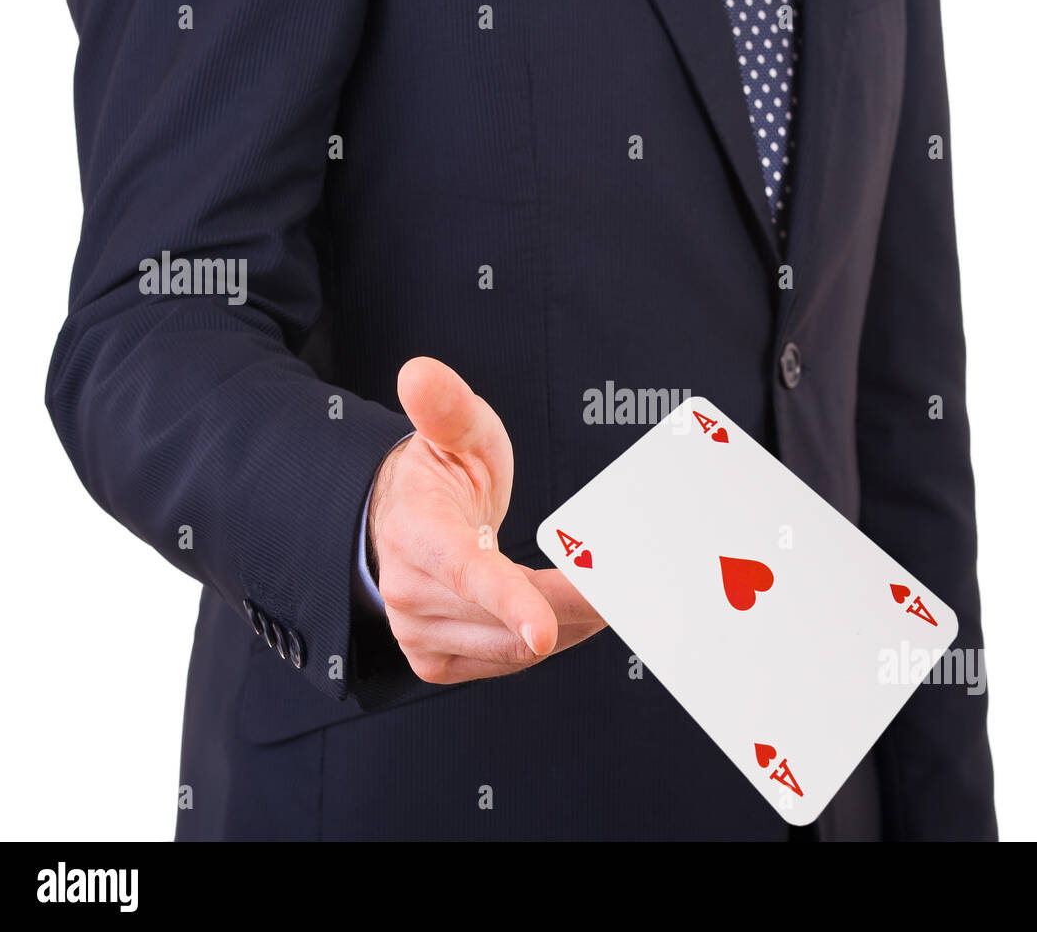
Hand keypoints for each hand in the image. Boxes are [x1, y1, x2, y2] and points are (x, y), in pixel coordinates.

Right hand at [368, 357, 604, 683]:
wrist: (398, 522)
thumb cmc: (440, 474)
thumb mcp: (453, 431)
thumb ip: (445, 406)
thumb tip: (420, 373)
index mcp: (416, 532)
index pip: (466, 572)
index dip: (508, 601)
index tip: (542, 628)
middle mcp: (409, 590)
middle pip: (509, 615)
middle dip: (577, 602)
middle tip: (638, 588)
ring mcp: (418, 633)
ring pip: (516, 648)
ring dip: (572, 624)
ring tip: (614, 595)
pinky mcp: (435, 662)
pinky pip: (508, 661)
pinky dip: (549, 641)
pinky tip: (571, 615)